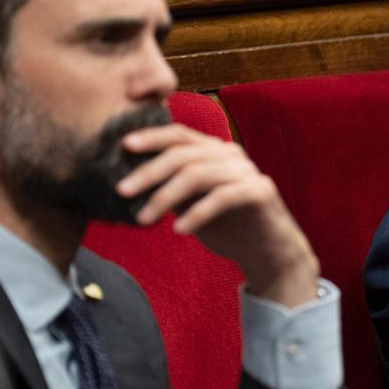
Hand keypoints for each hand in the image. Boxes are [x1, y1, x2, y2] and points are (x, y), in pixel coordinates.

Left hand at [117, 124, 319, 307]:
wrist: (268, 253)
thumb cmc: (227, 227)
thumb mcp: (191, 204)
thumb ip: (171, 187)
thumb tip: (128, 181)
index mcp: (216, 151)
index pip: (180, 135)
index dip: (152, 137)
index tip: (124, 146)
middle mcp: (232, 155)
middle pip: (184, 154)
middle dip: (149, 171)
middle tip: (121, 191)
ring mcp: (248, 171)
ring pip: (198, 174)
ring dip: (165, 197)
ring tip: (143, 219)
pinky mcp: (260, 191)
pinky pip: (221, 197)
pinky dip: (196, 214)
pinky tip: (178, 230)